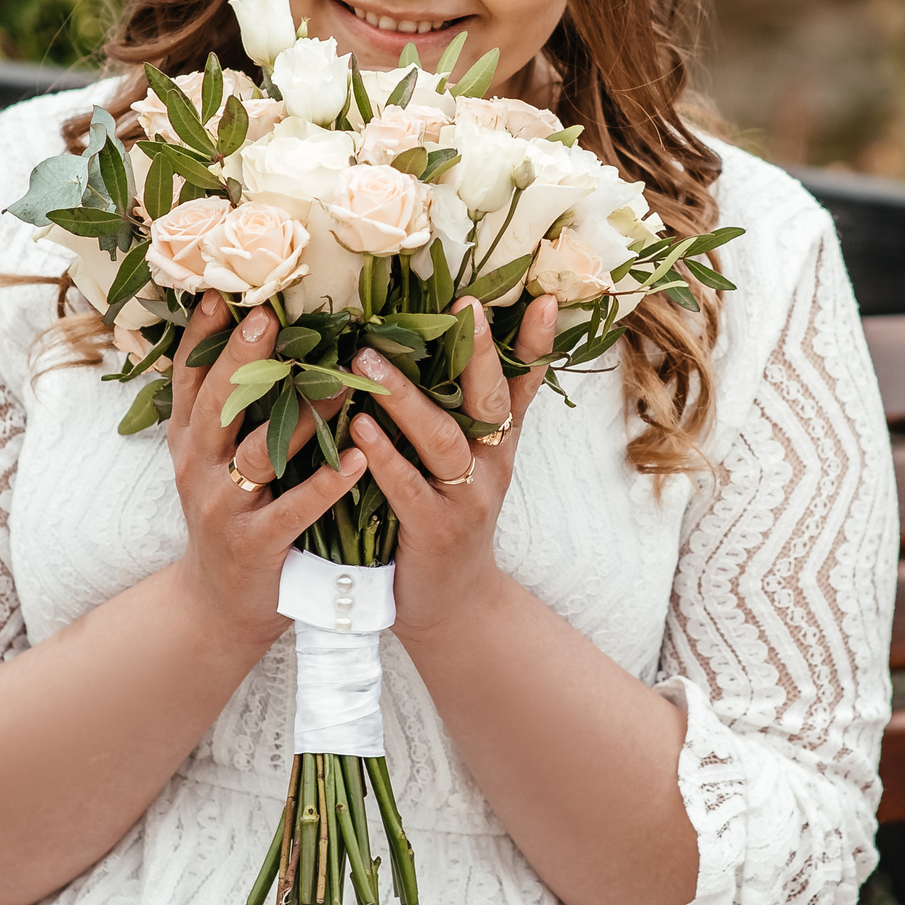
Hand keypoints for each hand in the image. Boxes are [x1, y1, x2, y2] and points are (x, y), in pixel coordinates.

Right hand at [165, 292, 364, 651]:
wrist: (219, 606)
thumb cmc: (233, 516)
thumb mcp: (214, 460)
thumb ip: (231, 409)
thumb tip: (260, 337)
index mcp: (190, 440)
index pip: (188, 377)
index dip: (202, 334)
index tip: (221, 290)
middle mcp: (198, 467)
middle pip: (216, 403)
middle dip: (238, 358)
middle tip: (265, 317)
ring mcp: (223, 507)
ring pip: (258, 452)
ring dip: (299, 416)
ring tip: (340, 383)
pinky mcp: (254, 544)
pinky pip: (292, 508)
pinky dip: (324, 483)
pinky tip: (356, 458)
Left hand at [351, 295, 557, 645]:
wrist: (450, 606)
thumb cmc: (445, 522)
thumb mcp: (465, 467)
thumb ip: (454, 416)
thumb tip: (427, 350)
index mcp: (498, 445)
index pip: (524, 385)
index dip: (537, 344)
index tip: (546, 298)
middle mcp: (492, 465)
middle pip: (492, 400)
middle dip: (481, 352)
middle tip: (466, 304)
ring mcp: (466, 499)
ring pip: (443, 438)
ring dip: (405, 397)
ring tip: (368, 359)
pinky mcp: (434, 530)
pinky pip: (407, 486)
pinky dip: (383, 454)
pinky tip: (358, 425)